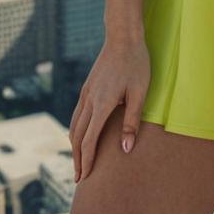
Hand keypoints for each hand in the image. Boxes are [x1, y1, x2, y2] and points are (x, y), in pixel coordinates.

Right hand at [69, 37, 151, 181]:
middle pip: (77, 136)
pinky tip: (80, 134)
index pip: (89, 140)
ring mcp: (86, 92)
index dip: (87, 161)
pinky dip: (75, 129)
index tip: (85, 177)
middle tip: (79, 178)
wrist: (122, 36)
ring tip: (78, 160)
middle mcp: (89, 100)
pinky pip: (77, 113)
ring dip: (74, 145)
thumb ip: (132, 121)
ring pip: (74, 125)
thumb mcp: (139, 92)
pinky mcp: (87, 86)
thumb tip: (126, 149)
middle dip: (77, 158)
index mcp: (102, 104)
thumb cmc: (136, 63)